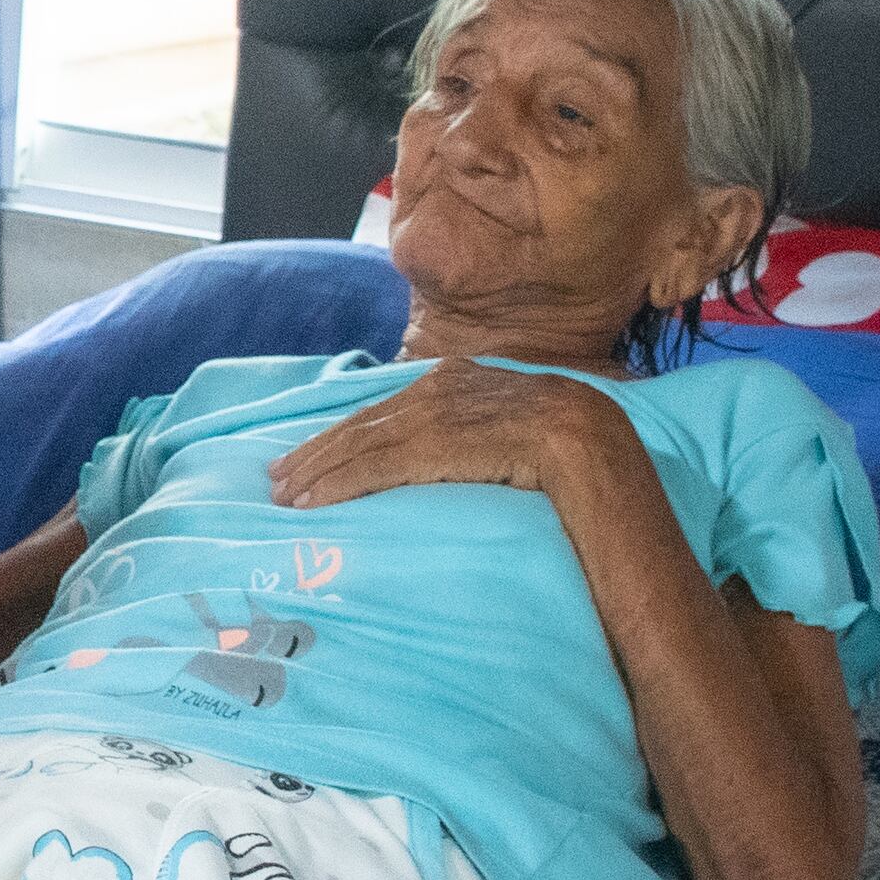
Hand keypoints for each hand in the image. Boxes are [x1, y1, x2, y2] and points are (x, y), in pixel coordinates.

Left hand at [267, 358, 637, 510]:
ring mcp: (443, 411)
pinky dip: (340, 483)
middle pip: (364, 423)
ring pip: (363, 443)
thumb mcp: (509, 431)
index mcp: (458, 378)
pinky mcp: (443, 440)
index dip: (342, 435)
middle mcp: (444, 386)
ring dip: (318, 471)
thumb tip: (449, 460)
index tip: (307, 457)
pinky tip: (314, 501)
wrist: (603, 447)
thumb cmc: (569, 452)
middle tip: (276, 481)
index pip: (385, 410)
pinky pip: (381, 464)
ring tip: (284, 498)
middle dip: (317, 453)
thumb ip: (473, 435)